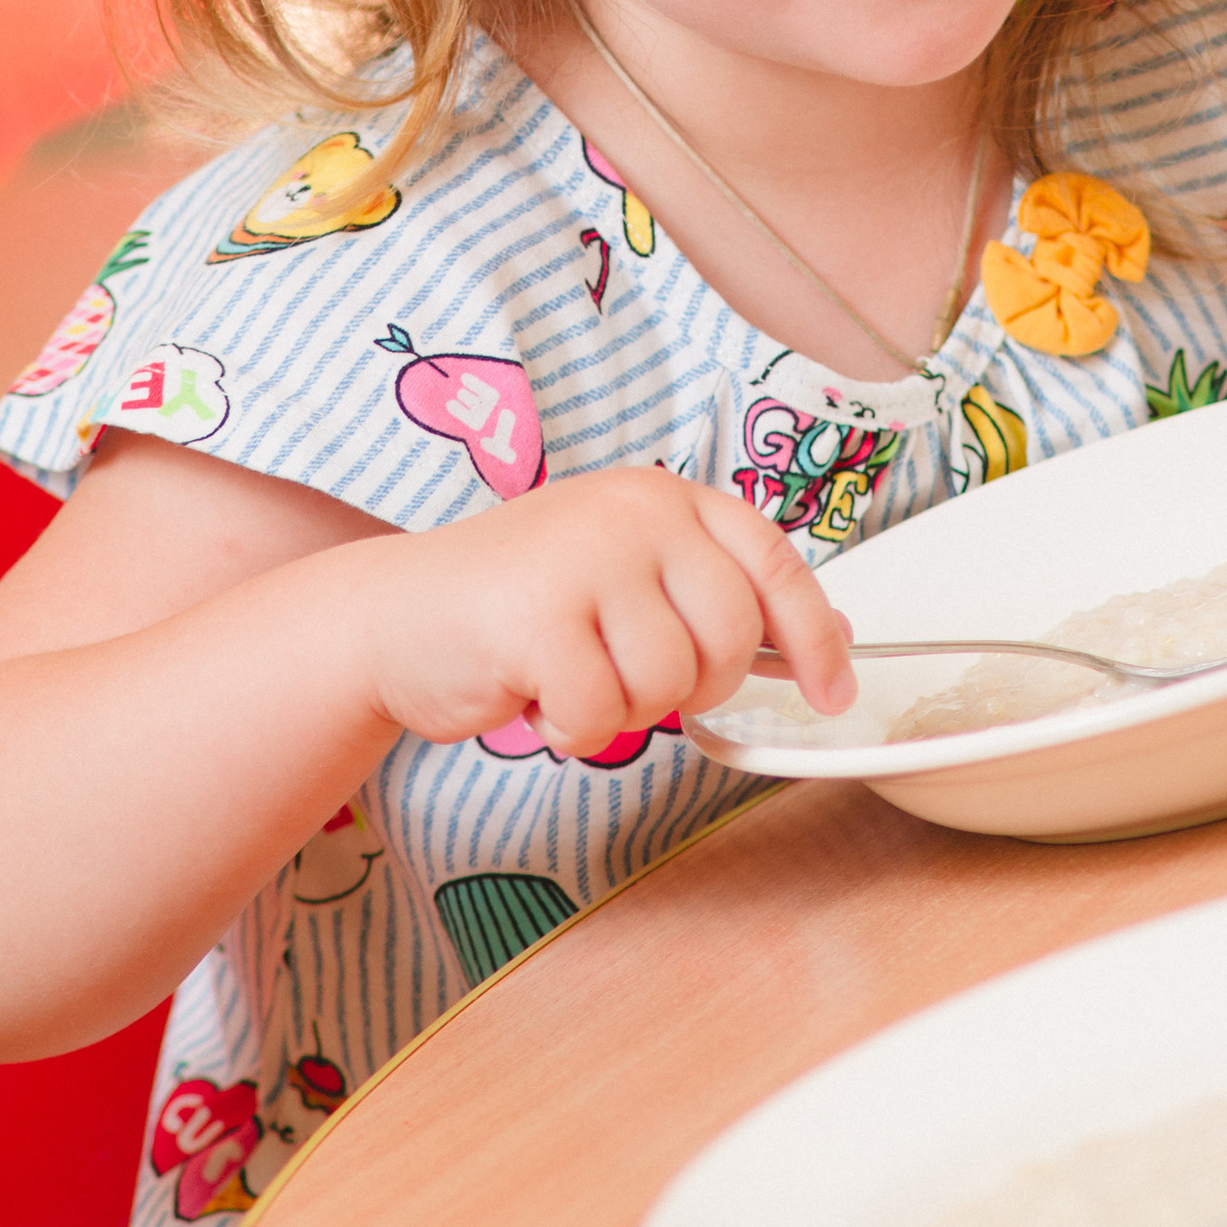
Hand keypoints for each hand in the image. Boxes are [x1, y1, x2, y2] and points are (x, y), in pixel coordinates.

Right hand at [339, 467, 856, 750]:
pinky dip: (573, 730)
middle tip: (628, 679)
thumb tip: (832, 636)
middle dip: (692, 686)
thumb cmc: (517, 607)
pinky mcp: (537, 617)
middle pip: (729, 635)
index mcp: (662, 495)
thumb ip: (711, 592)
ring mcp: (584, 557)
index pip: (771, 559)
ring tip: (569, 676)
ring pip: (669, 682)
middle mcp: (631, 511)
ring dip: (623, 710)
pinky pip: (603, 715)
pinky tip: (533, 696)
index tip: (833, 693)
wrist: (392, 617)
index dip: (813, 633)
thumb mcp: (626, 576)